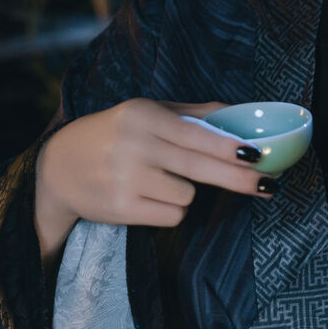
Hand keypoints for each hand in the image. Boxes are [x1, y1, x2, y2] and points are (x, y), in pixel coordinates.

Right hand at [34, 98, 274, 263]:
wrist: (58, 168)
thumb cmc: (114, 135)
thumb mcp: (147, 112)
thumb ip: (193, 113)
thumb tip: (240, 114)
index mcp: (142, 115)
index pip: (196, 134)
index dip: (229, 148)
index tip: (257, 156)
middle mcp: (133, 145)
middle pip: (199, 168)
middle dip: (237, 179)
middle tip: (268, 186)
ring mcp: (125, 179)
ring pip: (187, 196)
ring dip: (185, 193)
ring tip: (157, 181)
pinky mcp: (121, 209)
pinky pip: (171, 216)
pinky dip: (169, 210)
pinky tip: (147, 197)